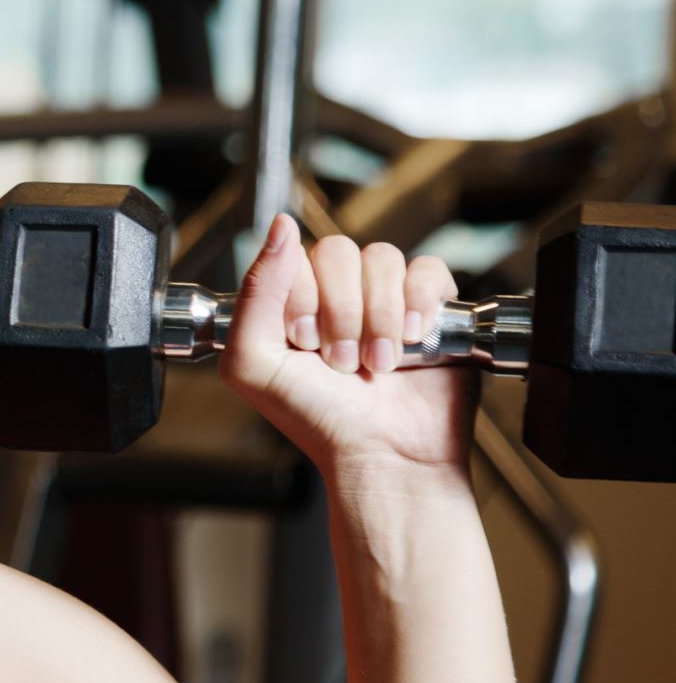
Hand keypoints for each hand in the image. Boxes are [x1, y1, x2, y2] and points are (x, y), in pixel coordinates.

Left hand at [216, 214, 475, 480]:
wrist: (382, 456)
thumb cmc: (316, 419)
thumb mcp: (253, 362)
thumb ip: (253, 294)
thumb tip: (280, 226)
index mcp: (288, 303)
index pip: (294, 255)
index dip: (301, 297)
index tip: (303, 341)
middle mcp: (335, 296)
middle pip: (339, 251)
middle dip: (341, 313)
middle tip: (341, 361)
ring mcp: (383, 299)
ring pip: (383, 259)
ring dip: (378, 317)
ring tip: (376, 363)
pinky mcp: (429, 307)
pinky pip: (428, 270)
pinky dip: (419, 303)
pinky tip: (414, 339)